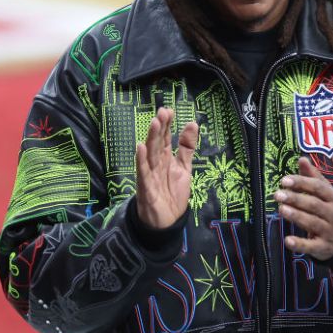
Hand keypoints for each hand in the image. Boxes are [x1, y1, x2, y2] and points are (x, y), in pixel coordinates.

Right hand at [135, 107, 198, 229]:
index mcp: (165, 158)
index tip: (168, 110)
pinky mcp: (146, 187)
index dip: (167, 124)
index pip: (165, 138)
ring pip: (150, 154)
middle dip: (159, 127)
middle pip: (157, 143)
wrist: (167, 222)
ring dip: (151, 138)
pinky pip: (143, 173)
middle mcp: (156, 164)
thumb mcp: (184, 168)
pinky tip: (140, 148)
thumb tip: (192, 123)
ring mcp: (149, 174)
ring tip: (154, 123)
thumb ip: (187, 147)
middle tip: (162, 112)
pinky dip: (141, 161)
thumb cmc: (173, 193)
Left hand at [274, 157, 332, 260]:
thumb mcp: (325, 193)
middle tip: (278, 194)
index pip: (318, 188)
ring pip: (312, 223)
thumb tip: (302, 159)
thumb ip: (313, 176)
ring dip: (296, 216)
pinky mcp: (324, 247)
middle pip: (314, 204)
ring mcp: (330, 231)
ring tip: (281, 209)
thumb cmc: (329, 209)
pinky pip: (311, 246)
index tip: (284, 180)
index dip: (301, 183)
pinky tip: (287, 240)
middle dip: (296, 198)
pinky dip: (300, 244)